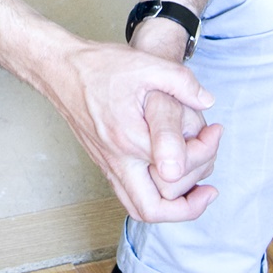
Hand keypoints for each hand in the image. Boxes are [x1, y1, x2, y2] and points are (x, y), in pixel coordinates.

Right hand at [48, 37, 216, 224]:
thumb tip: (207, 100)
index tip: (214, 132)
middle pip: (154, 208)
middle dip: (189, 206)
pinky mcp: (102, 160)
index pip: (178, 167)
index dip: (206, 151)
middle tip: (208, 188)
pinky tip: (165, 177)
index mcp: (130, 138)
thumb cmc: (97, 66)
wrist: (59, 67)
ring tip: (193, 191)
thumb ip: (180, 80)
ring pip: (139, 208)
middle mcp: (117, 159)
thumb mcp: (145, 63)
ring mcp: (107, 163)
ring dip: (170, 209)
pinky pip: (128, 195)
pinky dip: (152, 197)